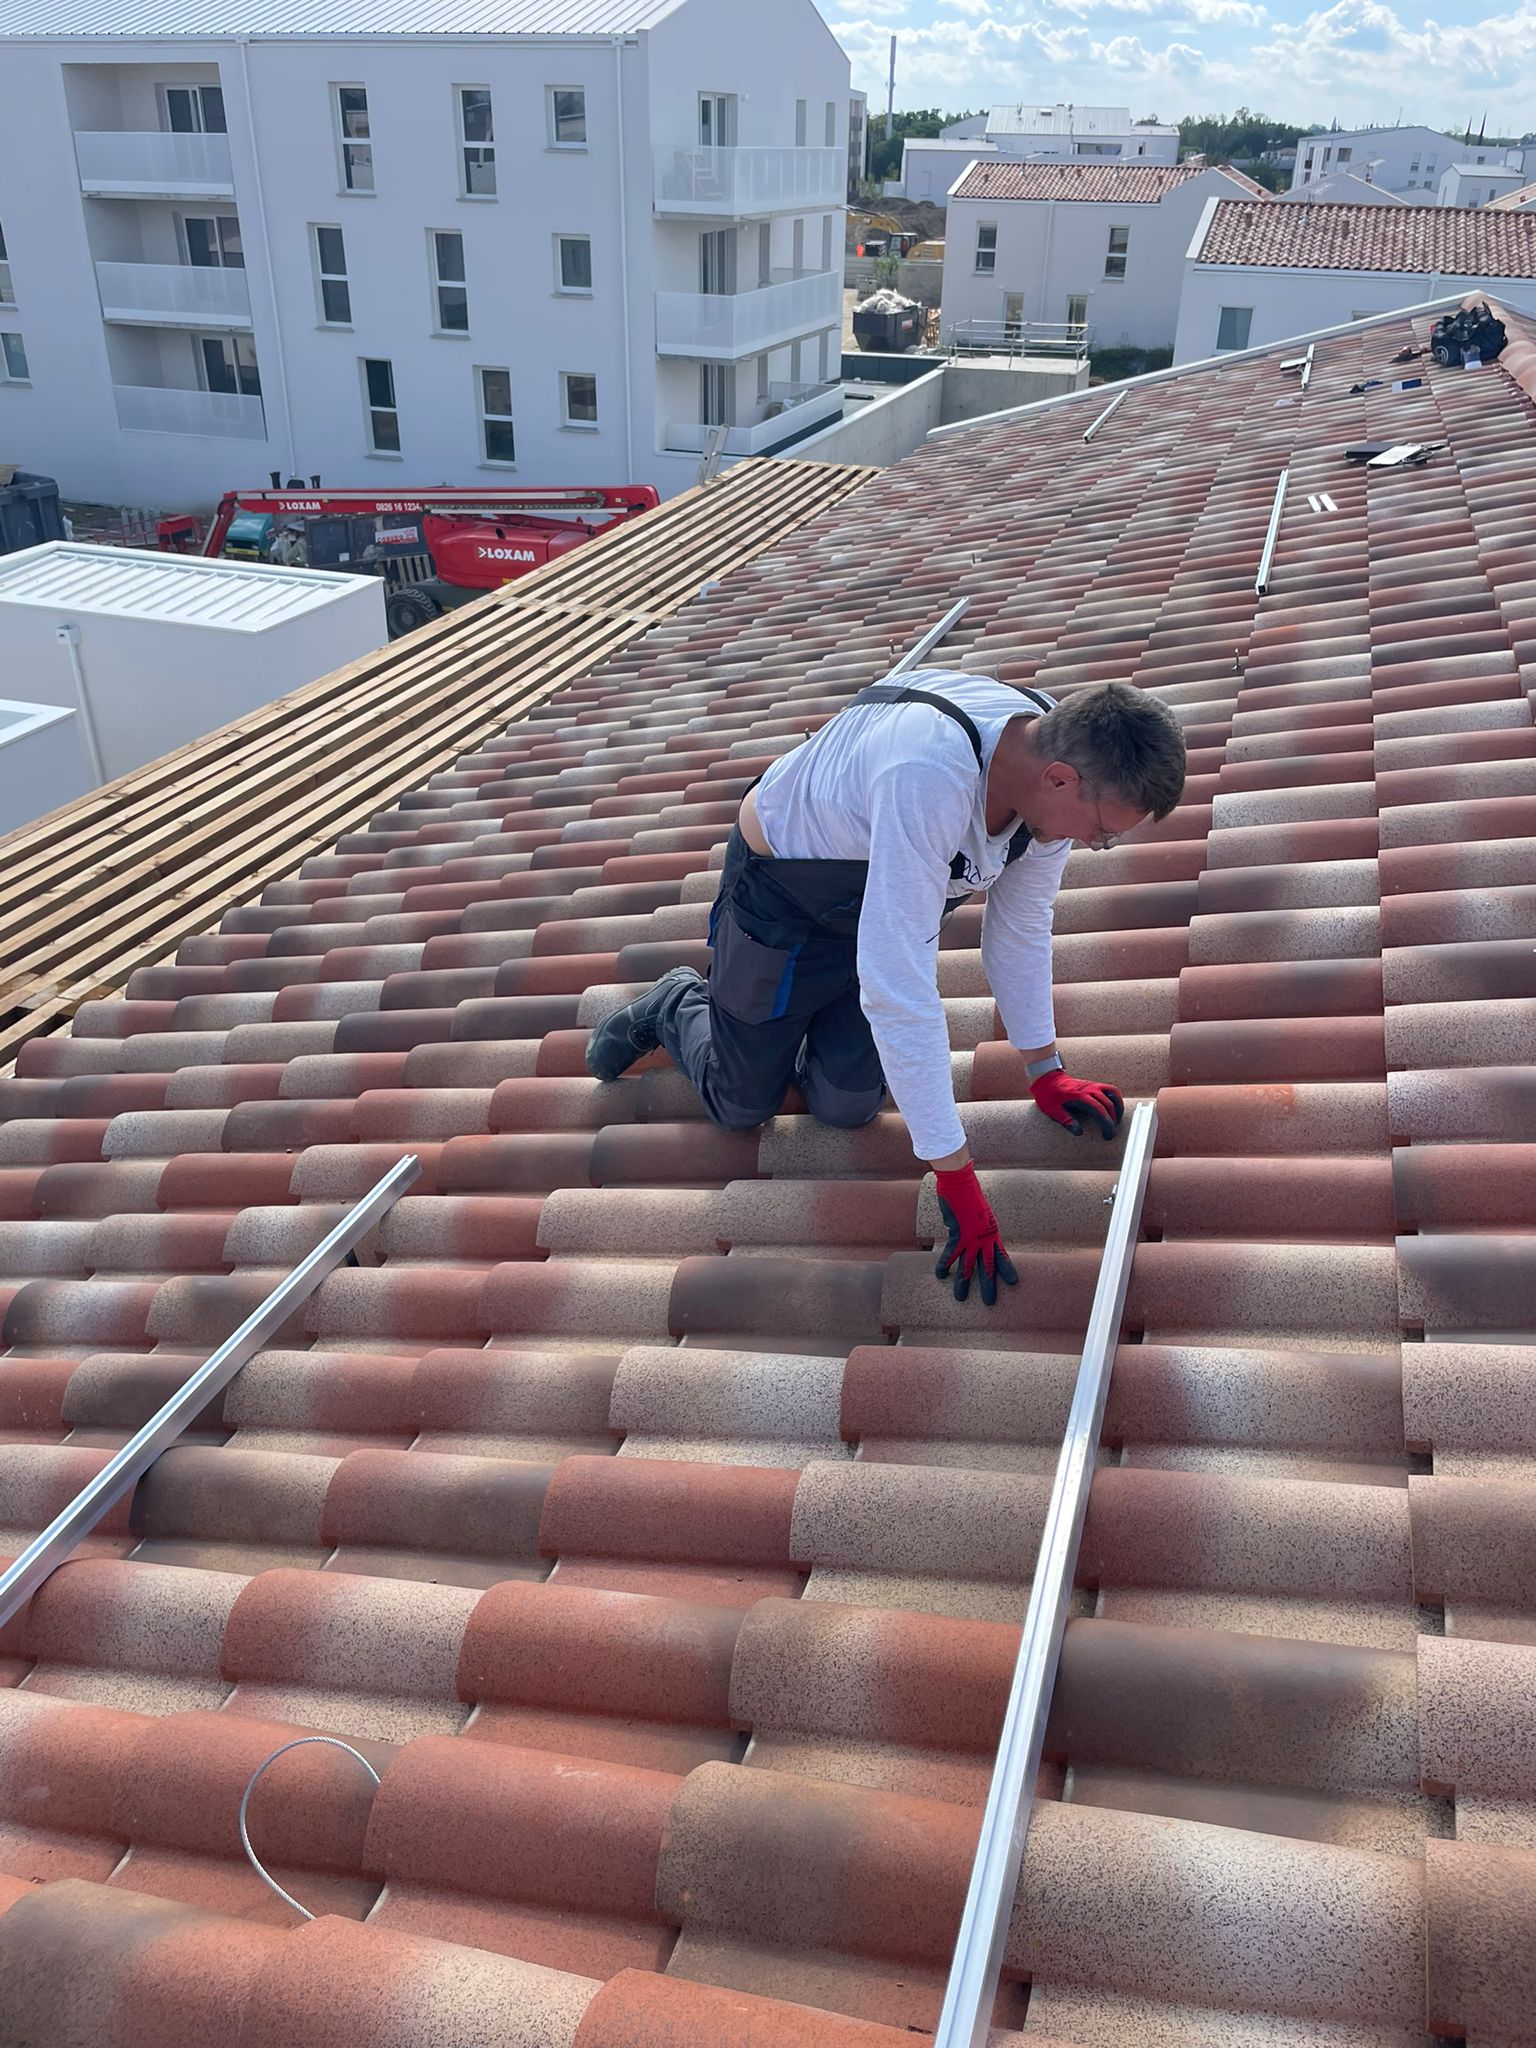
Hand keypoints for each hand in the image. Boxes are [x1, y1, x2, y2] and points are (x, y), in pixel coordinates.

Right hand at [933, 1162, 1017, 1306]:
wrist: (961, 1183)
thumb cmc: (970, 1194)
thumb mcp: (981, 1213)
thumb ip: (979, 1227)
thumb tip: (971, 1234)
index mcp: (993, 1233)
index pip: (1002, 1256)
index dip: (1007, 1270)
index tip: (1013, 1283)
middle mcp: (984, 1238)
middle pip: (988, 1266)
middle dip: (988, 1285)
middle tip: (990, 1302)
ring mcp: (971, 1237)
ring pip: (968, 1266)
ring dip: (963, 1283)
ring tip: (960, 1298)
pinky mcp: (957, 1234)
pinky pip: (950, 1254)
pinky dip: (944, 1265)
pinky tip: (940, 1275)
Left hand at [1030, 1069, 1123, 1139]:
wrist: (1048, 1079)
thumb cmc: (1049, 1096)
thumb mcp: (1053, 1110)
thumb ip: (1066, 1121)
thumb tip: (1079, 1132)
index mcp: (1079, 1096)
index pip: (1099, 1110)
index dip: (1106, 1123)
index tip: (1108, 1134)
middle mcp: (1089, 1089)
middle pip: (1108, 1104)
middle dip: (1113, 1120)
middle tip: (1111, 1134)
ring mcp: (1093, 1085)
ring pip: (1114, 1095)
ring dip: (1118, 1109)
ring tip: (1117, 1122)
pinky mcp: (1094, 1084)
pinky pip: (1111, 1090)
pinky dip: (1116, 1100)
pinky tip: (1115, 1110)